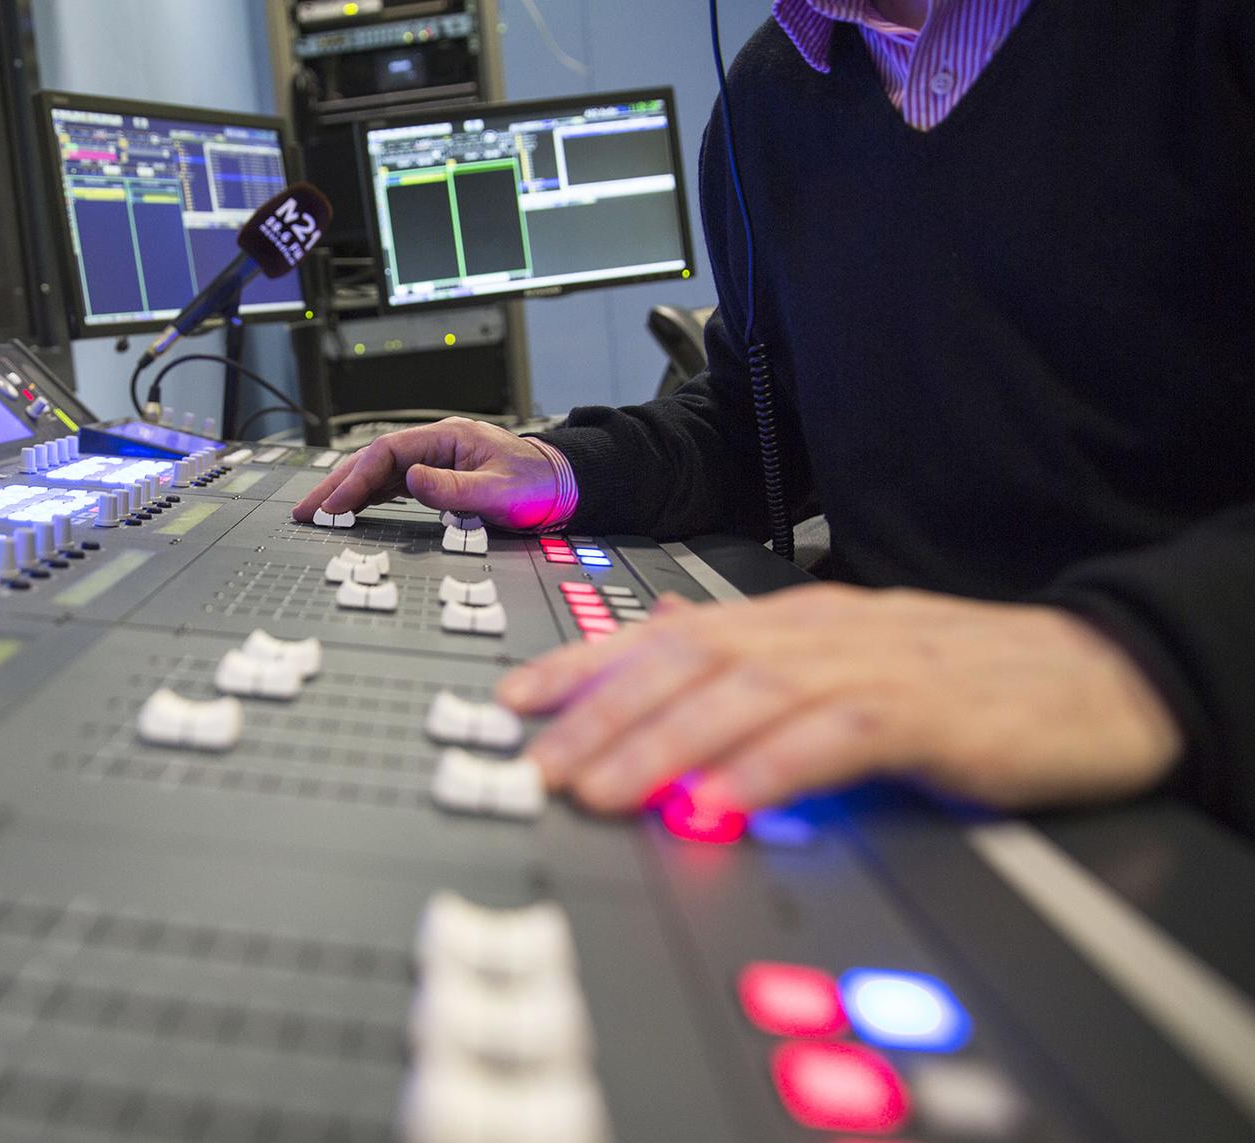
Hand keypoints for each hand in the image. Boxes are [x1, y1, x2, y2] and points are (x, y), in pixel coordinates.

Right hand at [290, 417, 559, 529]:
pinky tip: (351, 510)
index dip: (357, 478)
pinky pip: (392, 485)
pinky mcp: (436, 477)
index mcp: (448, 438)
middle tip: (306, 510)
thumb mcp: (499, 491)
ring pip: (378, 472)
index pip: (387, 453)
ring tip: (318, 512)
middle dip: (337, 484)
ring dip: (347, 491)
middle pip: (374, 458)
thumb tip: (410, 481)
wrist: (562, 486)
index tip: (336, 505)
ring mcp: (433, 460)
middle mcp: (435, 445)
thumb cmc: (537, 485)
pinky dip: (367, 497)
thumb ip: (453, 488)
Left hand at [495, 584, 1182, 815]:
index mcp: (793, 620)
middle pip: (689, 661)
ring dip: (664, 744)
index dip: (584, 664)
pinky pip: (832, 739)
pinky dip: (768, 770)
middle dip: (604, 714)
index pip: (664, 631)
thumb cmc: (966, 674)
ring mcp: (873, 668)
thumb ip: (756, 668)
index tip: (516, 702)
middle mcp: (819, 633)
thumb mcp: (844, 661)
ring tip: (604, 789)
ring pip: (745, 694)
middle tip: (541, 763)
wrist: (1101, 676)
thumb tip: (662, 666)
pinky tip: (717, 802)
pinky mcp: (927, 716)